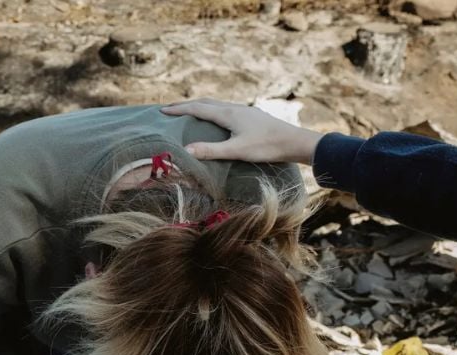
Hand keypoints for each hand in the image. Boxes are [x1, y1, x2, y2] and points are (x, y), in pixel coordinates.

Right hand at [161, 98, 323, 164]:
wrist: (294, 141)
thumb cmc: (266, 146)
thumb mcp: (237, 151)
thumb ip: (211, 151)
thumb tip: (185, 150)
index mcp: (228, 114)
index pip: (197, 108)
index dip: (179, 110)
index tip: (162, 110)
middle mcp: (234, 108)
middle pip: (205, 102)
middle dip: (186, 105)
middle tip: (169, 109)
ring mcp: (243, 111)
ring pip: (215, 104)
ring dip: (199, 107)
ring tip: (188, 112)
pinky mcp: (250, 116)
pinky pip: (224, 109)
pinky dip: (211, 111)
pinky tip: (215, 119)